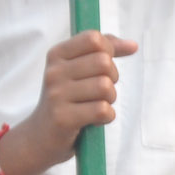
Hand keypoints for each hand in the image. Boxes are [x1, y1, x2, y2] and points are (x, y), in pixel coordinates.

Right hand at [0, 31, 137, 174]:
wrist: (40, 136)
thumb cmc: (66, 100)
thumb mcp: (77, 70)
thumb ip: (104, 52)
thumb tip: (133, 45)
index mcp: (57, 55)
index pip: (94, 39)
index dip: (110, 51)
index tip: (106, 65)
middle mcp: (54, 72)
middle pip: (104, 62)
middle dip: (113, 77)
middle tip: (102, 90)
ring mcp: (57, 95)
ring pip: (105, 87)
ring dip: (110, 99)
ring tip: (96, 105)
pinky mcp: (63, 118)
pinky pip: (103, 110)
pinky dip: (107, 117)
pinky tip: (94, 119)